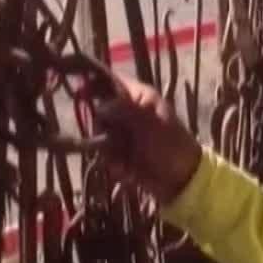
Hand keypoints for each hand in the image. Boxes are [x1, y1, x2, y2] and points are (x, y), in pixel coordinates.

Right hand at [95, 72, 202, 205]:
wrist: (182, 181)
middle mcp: (130, 111)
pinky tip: (127, 171)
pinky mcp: (123, 154)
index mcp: (140, 97)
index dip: (94, 82)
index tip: (80, 92)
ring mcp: (126, 133)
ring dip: (110, 152)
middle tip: (112, 139)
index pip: (112, 81)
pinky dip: (116, 165)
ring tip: (124, 162)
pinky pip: (107, 156)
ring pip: (101, 136)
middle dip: (103, 129)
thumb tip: (100, 105)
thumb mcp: (150, 124)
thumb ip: (124, 109)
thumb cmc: (170, 146)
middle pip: (100, 112)